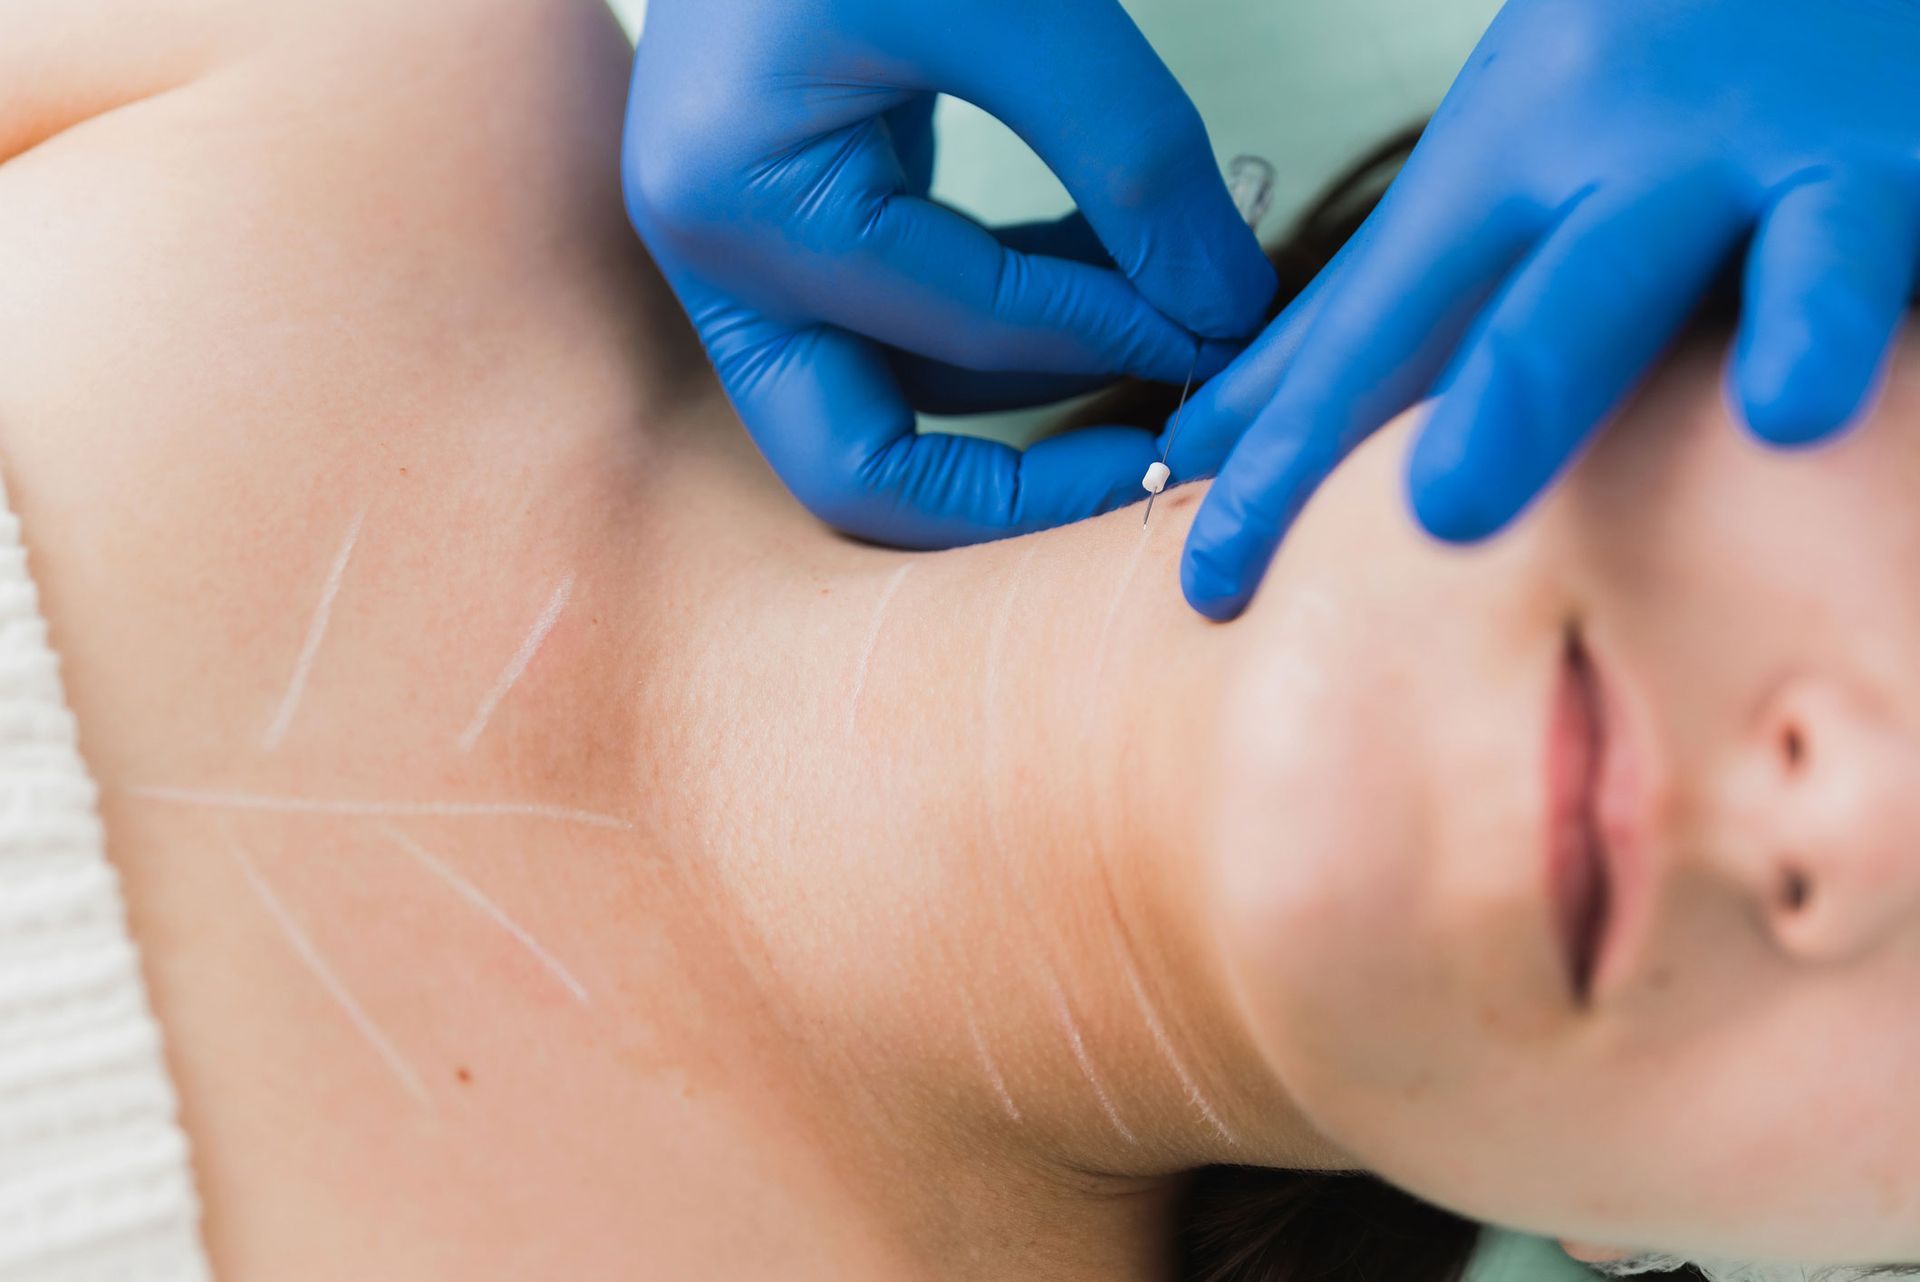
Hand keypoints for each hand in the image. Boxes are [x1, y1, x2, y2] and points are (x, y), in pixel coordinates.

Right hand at [621, 0, 1275, 547]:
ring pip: (882, 409)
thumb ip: (1130, 155)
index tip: (1237, 328)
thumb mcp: (1016, 1)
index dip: (1121, 336)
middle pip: (855, 468)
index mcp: (740, 203)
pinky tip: (1106, 288)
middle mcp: (713, 256)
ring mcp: (736, 248)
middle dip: (1013, 492)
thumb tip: (1231, 305)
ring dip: (1024, 406)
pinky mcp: (786, 222)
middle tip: (1152, 473)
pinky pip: (896, 332)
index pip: (967, 331)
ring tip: (1161, 362)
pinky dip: (1001, 330)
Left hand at [1182, 0, 1919, 619]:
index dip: (1293, 456)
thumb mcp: (1480, 175)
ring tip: (1784, 410)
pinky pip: (1904, 251)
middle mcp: (1643, 154)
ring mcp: (1801, 157)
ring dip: (1792, 320)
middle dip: (1514, 391)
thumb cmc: (1632, 80)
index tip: (1213, 576)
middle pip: (1568, 283)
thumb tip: (1216, 441)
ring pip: (1797, 245)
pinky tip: (1871, 373)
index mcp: (1505, 163)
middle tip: (1445, 507)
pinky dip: (1886, 309)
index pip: (1381, 333)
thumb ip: (1357, 320)